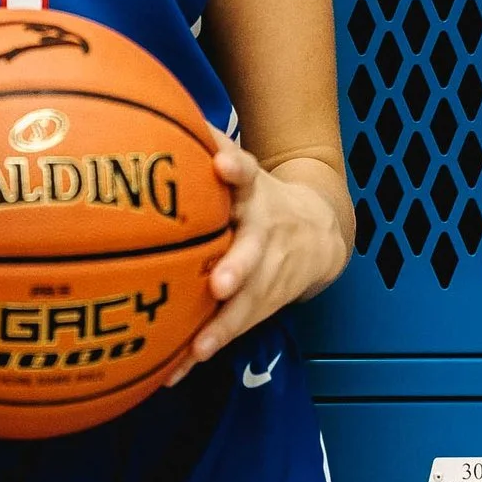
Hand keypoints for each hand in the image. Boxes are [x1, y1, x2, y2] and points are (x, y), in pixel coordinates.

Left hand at [161, 144, 349, 387]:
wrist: (321, 233)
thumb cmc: (259, 197)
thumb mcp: (242, 167)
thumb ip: (207, 143)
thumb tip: (160, 109)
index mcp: (254, 193)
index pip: (248, 172)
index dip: (235, 166)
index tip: (221, 162)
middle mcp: (265, 233)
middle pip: (254, 250)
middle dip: (239, 267)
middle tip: (220, 283)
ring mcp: (269, 274)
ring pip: (249, 302)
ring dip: (224, 326)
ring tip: (200, 347)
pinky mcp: (264, 305)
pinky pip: (234, 330)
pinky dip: (206, 349)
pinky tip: (175, 372)